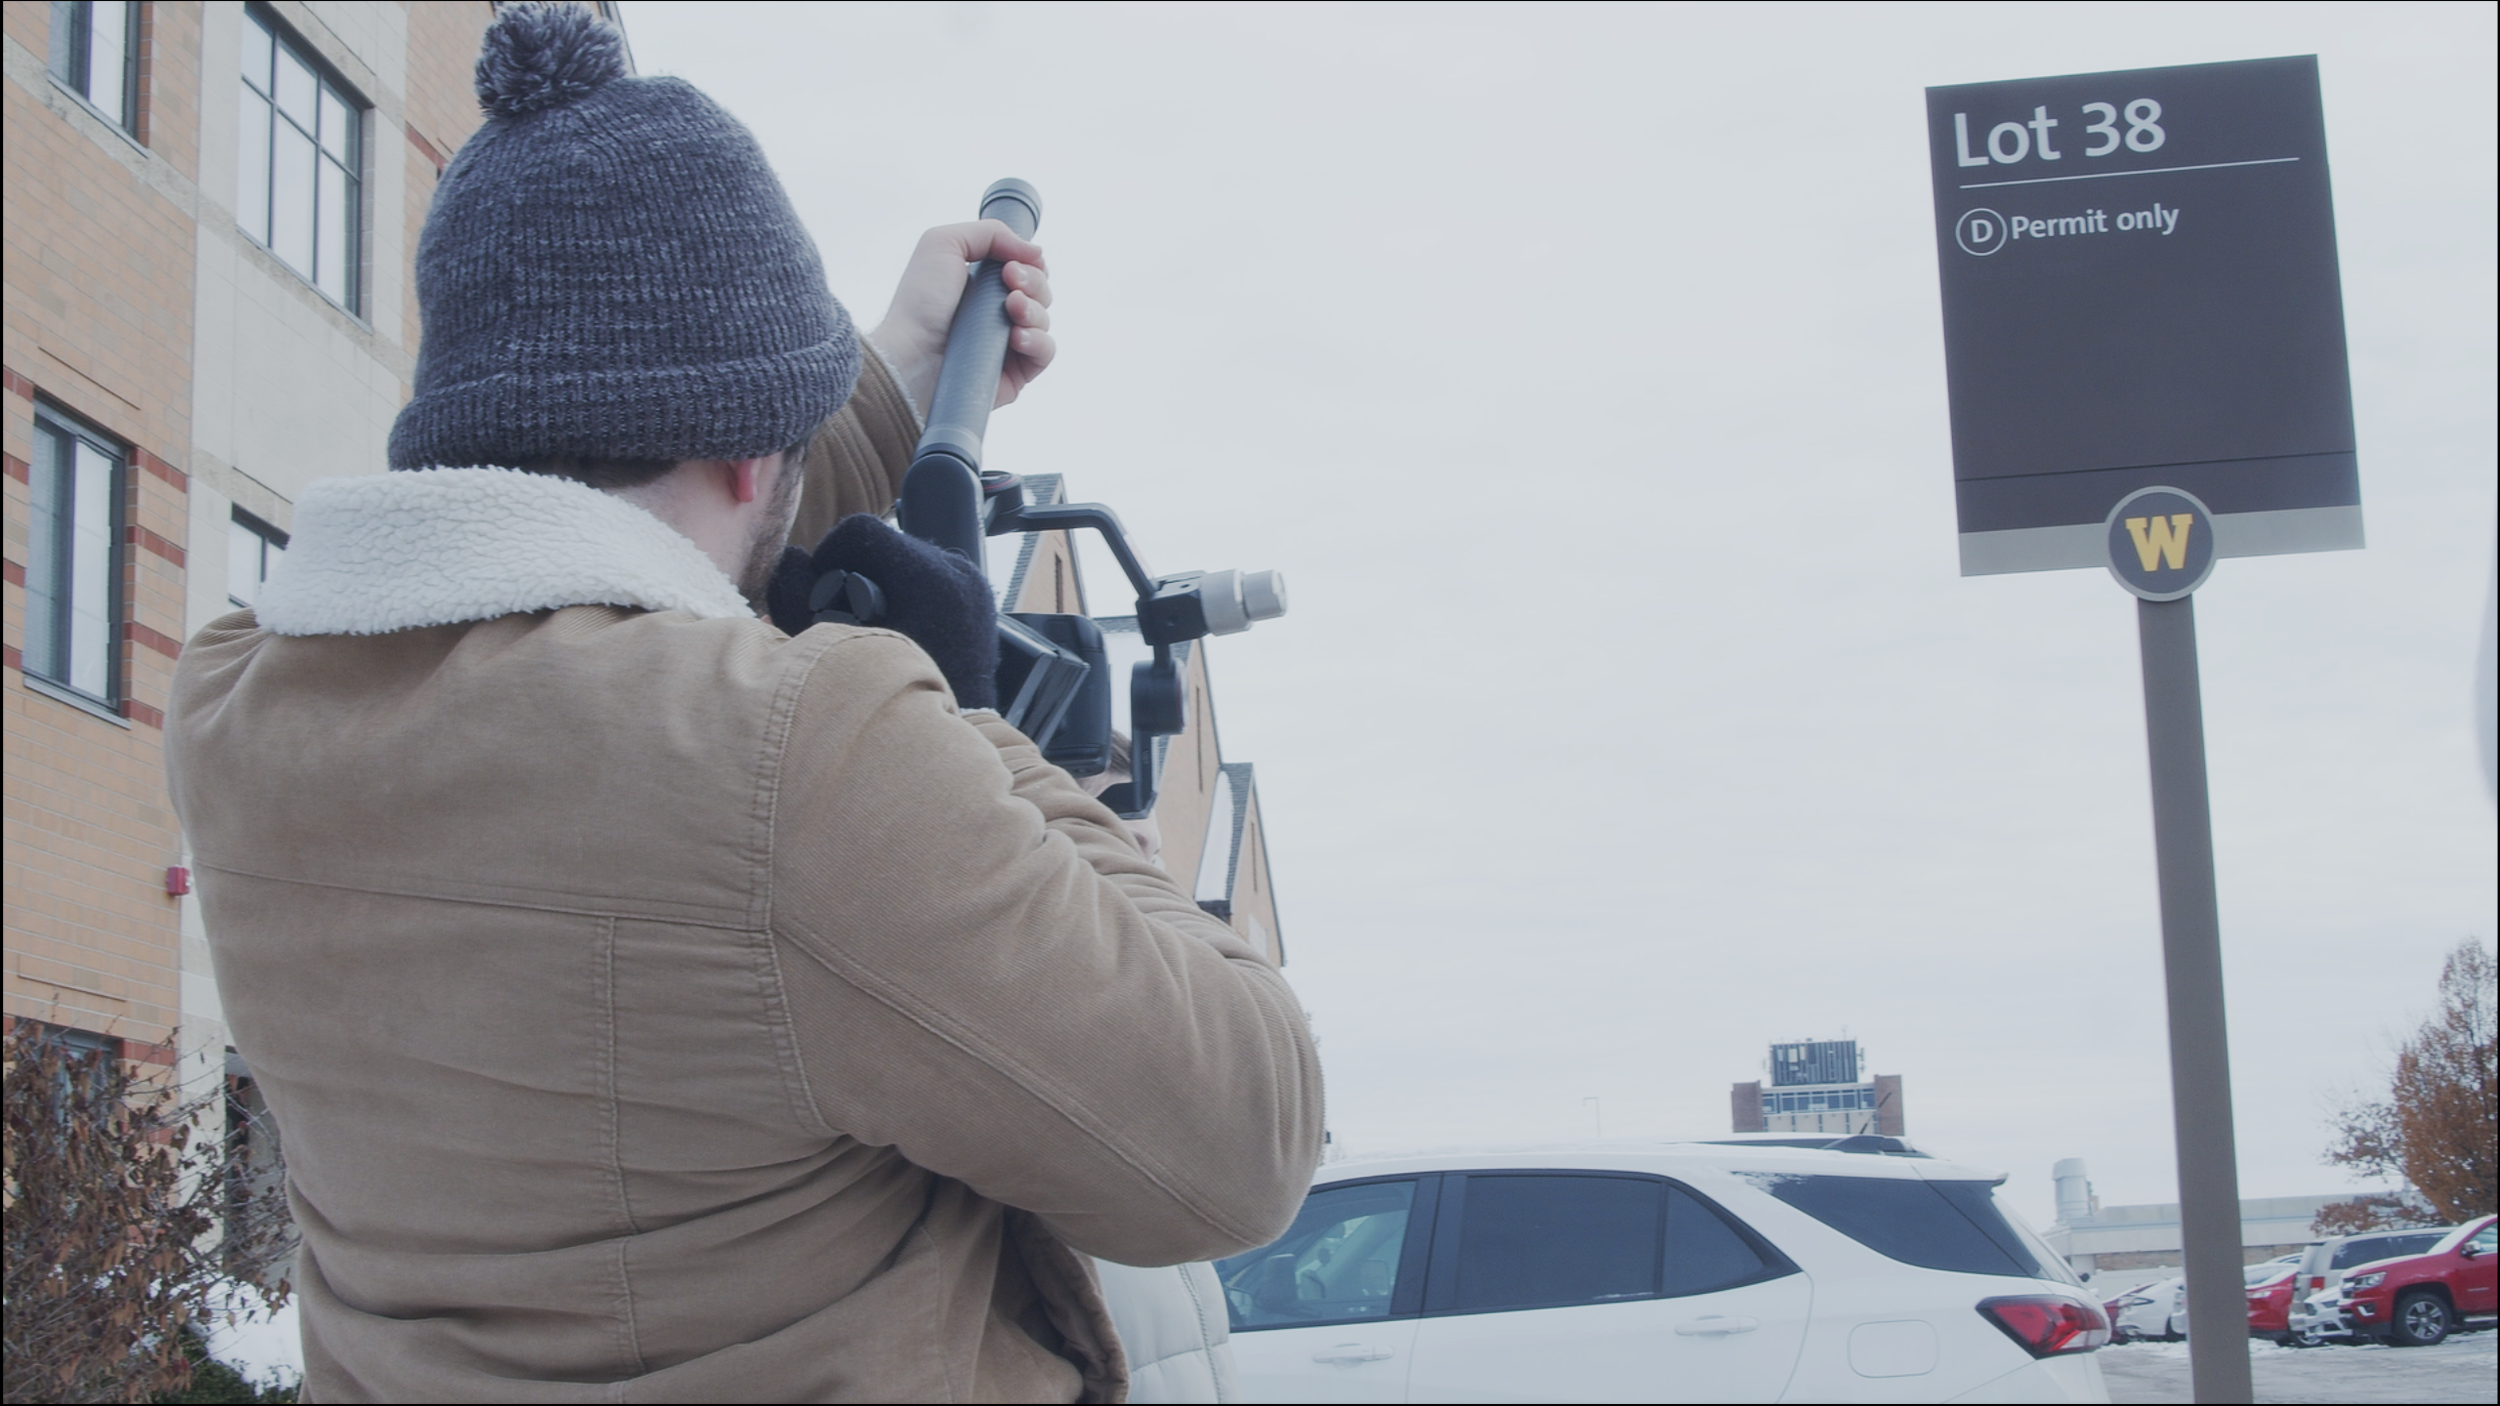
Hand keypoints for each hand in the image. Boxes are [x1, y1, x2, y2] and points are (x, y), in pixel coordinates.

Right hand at [766, 515, 998, 710]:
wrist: (952, 729)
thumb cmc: (889, 695)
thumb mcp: (831, 644)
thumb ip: (799, 596)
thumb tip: (792, 558)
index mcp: (926, 577)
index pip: (863, 532)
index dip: (831, 552)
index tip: (823, 580)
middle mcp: (956, 572)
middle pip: (887, 544)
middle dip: (857, 567)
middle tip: (844, 604)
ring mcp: (971, 585)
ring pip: (910, 558)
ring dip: (884, 577)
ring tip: (872, 614)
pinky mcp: (977, 599)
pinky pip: (934, 576)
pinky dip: (910, 590)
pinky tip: (899, 620)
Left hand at [867, 220, 1053, 416]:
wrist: (912, 354)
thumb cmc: (919, 302)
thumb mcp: (943, 243)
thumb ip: (990, 232)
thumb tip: (1034, 250)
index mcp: (982, 284)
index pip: (1026, 268)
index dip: (1029, 262)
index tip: (1012, 263)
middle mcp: (996, 312)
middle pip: (1040, 291)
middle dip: (1033, 281)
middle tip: (1010, 281)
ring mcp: (1007, 344)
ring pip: (1044, 319)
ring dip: (1034, 309)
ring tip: (1011, 309)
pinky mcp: (1014, 374)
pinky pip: (1045, 353)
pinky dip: (1038, 340)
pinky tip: (1017, 337)